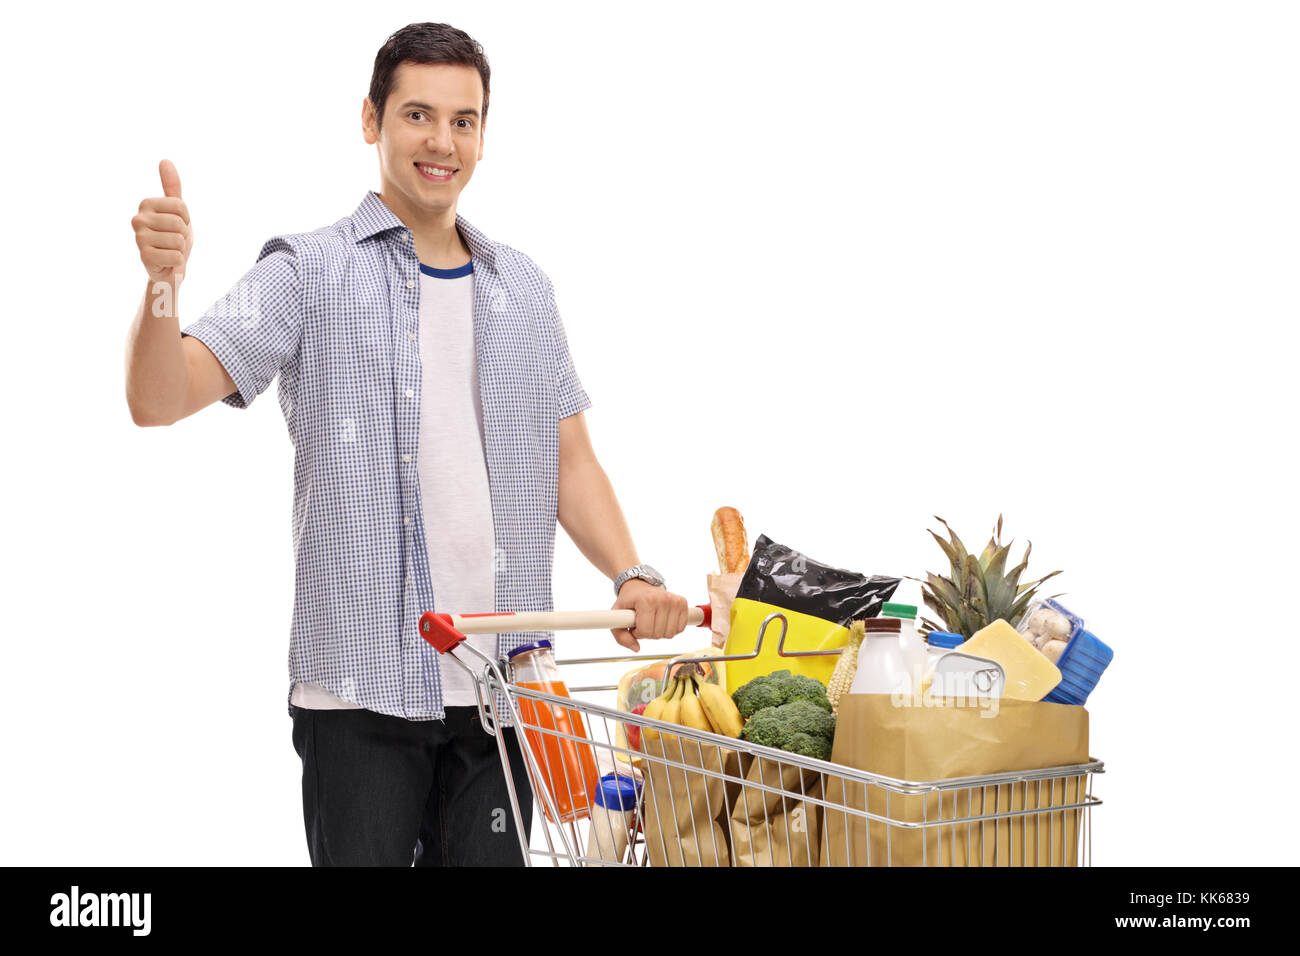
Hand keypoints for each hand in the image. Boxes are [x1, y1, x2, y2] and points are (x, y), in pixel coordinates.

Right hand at [133, 159, 192, 283]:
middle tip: (174, 241)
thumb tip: (165, 160)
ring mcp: (139, 238)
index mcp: (146, 204)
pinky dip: (177, 262)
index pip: (180, 206)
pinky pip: (176, 256)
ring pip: (178, 240)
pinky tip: (167, 262)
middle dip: (184, 235)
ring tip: (170, 251)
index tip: (178, 225)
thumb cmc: (173, 237)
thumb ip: (172, 187)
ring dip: (181, 249)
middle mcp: (138, 219)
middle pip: (179, 223)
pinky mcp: (144, 257)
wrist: (169, 267)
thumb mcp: (177, 211)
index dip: (186, 218)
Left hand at [610, 579, 689, 651]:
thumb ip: (621, 636)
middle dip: (648, 633)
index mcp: (646, 600)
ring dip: (660, 632)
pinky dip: (671, 629)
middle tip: (643, 622)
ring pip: (670, 633)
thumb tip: (636, 649)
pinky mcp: (682, 603)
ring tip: (652, 621)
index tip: (634, 625)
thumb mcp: (616, 617)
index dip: (637, 633)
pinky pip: (680, 628)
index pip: (646, 631)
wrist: (639, 586)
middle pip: (658, 634)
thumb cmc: (629, 602)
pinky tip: (663, 621)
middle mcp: (663, 599)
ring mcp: (674, 600)